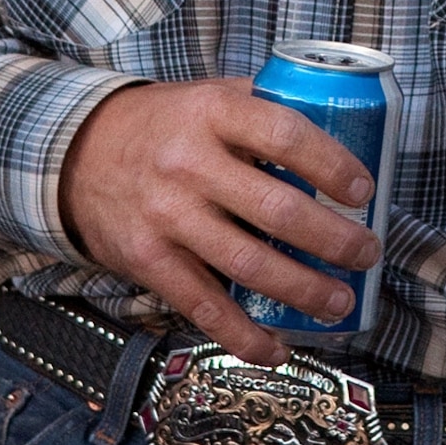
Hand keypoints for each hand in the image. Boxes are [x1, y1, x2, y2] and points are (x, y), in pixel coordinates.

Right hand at [58, 79, 377, 362]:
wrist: (79, 154)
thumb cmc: (167, 126)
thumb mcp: (211, 96)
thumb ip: (264, 107)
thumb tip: (345, 132)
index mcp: (213, 113)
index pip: (285, 134)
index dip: (332, 165)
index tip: (363, 191)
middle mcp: (189, 164)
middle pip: (277, 210)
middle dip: (334, 240)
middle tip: (366, 254)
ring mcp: (168, 216)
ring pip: (249, 265)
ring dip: (304, 290)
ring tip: (340, 302)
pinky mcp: (150, 261)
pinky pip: (205, 307)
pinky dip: (246, 335)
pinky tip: (277, 347)